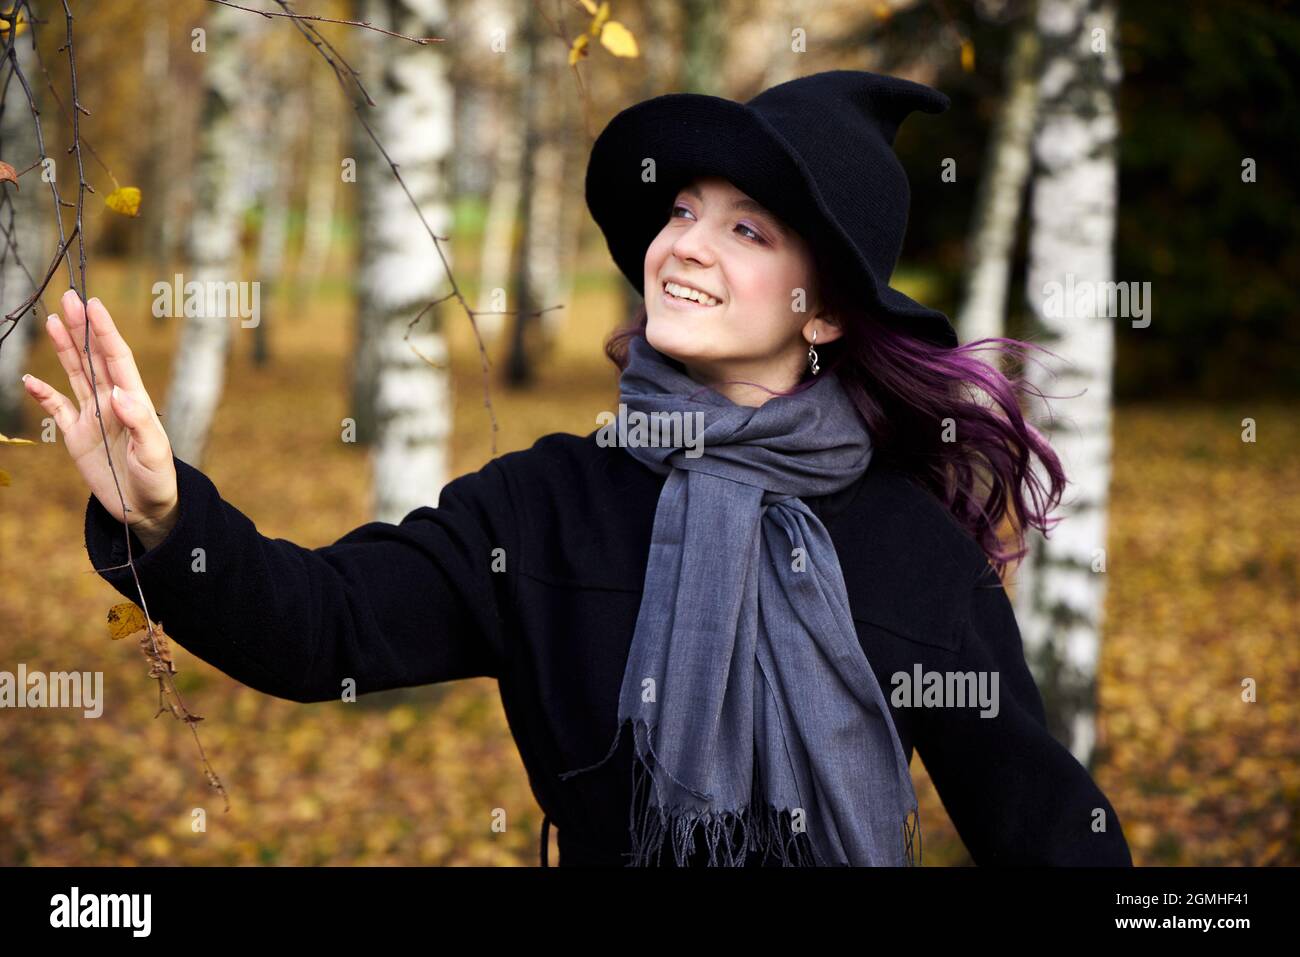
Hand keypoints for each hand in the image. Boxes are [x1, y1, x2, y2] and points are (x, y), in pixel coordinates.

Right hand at [22, 289, 178, 544]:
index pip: (117, 359)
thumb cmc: (158, 480)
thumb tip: (120, 394)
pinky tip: (30, 379)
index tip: (94, 305)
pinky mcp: (78, 436)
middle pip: (94, 358)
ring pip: (76, 375)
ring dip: (65, 349)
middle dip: (82, 328)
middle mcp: (112, 403)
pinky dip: (44, 394)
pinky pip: (57, 409)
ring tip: (53, 321)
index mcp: (133, 402)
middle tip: (69, 297)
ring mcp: (93, 417)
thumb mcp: (154, 453)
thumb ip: (139, 423)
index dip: (104, 332)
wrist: (145, 509)